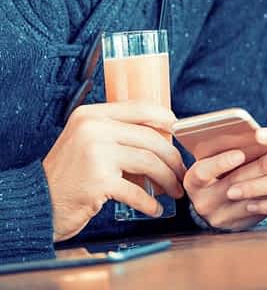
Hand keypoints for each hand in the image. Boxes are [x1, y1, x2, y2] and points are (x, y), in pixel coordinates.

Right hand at [43, 101, 184, 241]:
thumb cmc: (67, 174)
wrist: (37, 202)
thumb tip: (157, 137)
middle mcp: (93, 129)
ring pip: (148, 161)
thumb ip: (113, 133)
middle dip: (171, 156)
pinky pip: (136, 191)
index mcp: (91, 115)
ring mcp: (96, 154)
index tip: (177, 129)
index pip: (138, 107)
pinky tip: (155, 208)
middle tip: (180, 170)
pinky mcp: (98, 182)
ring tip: (173, 189)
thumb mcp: (85, 141)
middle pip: (149, 137)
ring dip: (166, 178)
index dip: (163, 116)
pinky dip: (150, 202)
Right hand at [183, 148, 266, 230]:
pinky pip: (259, 213)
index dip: (221, 162)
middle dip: (258, 168)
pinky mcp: (239, 227)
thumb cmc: (215, 168)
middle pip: (233, 186)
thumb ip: (222, 149)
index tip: (240, 153)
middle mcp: (204, 203)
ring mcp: (221, 218)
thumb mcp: (210, 158)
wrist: (212, 198)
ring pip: (250, 201)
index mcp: (193, 181)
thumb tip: (252, 136)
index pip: (203, 172)